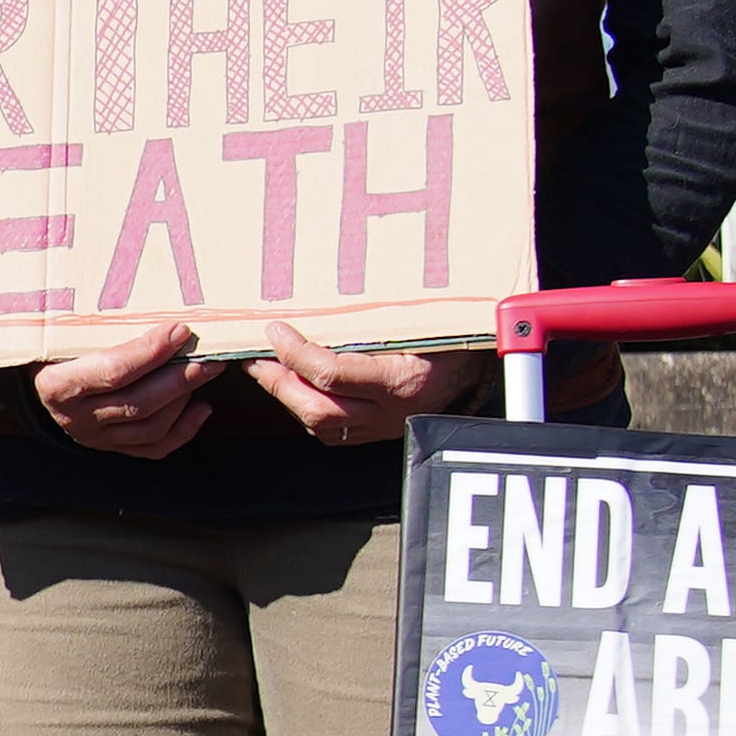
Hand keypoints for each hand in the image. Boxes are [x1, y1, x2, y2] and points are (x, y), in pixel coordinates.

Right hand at [31, 319, 215, 458]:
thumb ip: (93, 322)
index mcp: (58, 385)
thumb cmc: (54, 347)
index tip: (179, 330)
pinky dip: (184, 430)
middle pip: (139, 402)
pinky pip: (154, 449)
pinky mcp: (112, 447)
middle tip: (210, 356)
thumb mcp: (60, 333)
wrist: (36, 383)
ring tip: (205, 373)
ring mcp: (95, 437)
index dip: (150, 351)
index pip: (114, 371)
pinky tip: (201, 407)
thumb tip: (143, 290)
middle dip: (180, 377)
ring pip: (151, 427)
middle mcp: (76, 417)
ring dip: (184, 400)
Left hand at [244, 327, 492, 447]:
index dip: (296, 353)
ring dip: (287, 397)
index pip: (332, 374)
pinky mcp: (378, 434)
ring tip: (267, 370)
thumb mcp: (418, 320)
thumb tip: (319, 301)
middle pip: (317, 408)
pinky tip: (294, 389)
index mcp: (402, 380)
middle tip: (256, 357)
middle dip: (277, 383)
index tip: (276, 330)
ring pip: (320, 424)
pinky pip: (332, 431)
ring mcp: (384, 427)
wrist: (480, 367)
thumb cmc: (450, 335)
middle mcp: (390, 411)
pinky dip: (306, 409)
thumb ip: (372, 319)